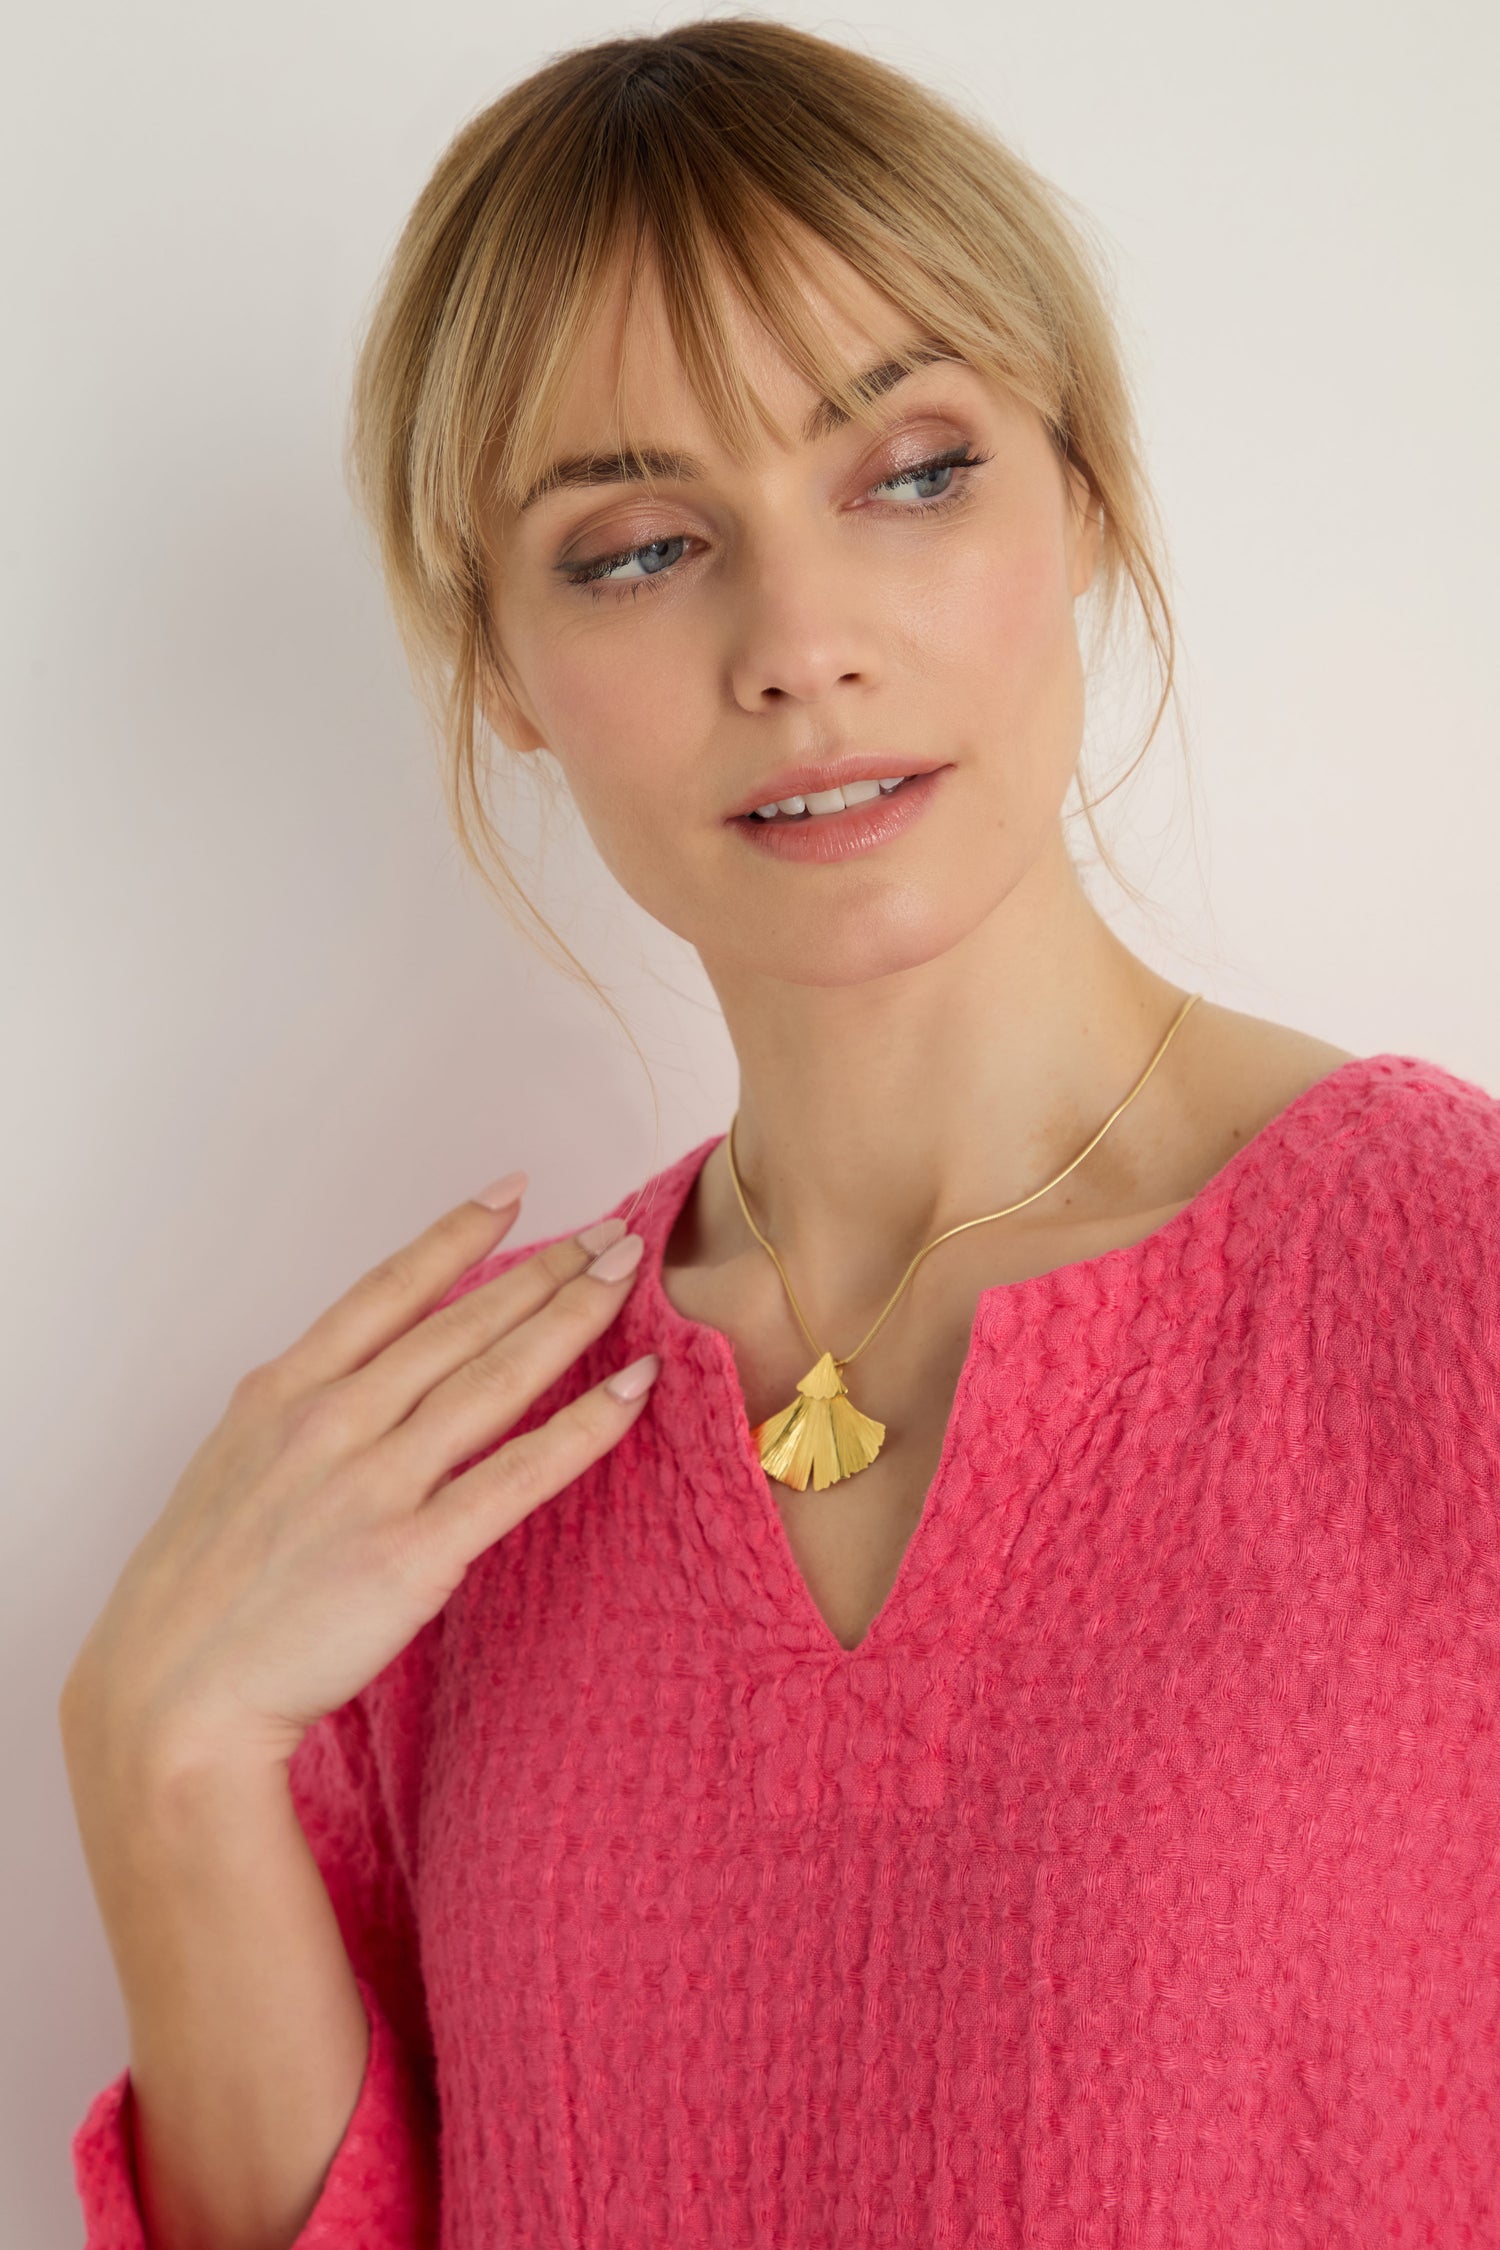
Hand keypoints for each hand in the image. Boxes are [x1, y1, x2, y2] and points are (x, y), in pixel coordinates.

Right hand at [58, 1183, 656, 1777]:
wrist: (171, 1699)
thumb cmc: (195, 1596)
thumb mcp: (229, 1467)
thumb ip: (294, 1415)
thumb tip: (352, 1382)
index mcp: (282, 1391)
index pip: (388, 1290)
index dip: (456, 1234)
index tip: (512, 1191)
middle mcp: (333, 1419)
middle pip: (461, 1324)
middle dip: (545, 1269)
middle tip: (612, 1233)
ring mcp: (375, 1483)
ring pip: (496, 1377)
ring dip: (572, 1319)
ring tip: (628, 1277)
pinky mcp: (415, 1553)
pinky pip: (519, 1474)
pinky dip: (584, 1426)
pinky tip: (632, 1389)